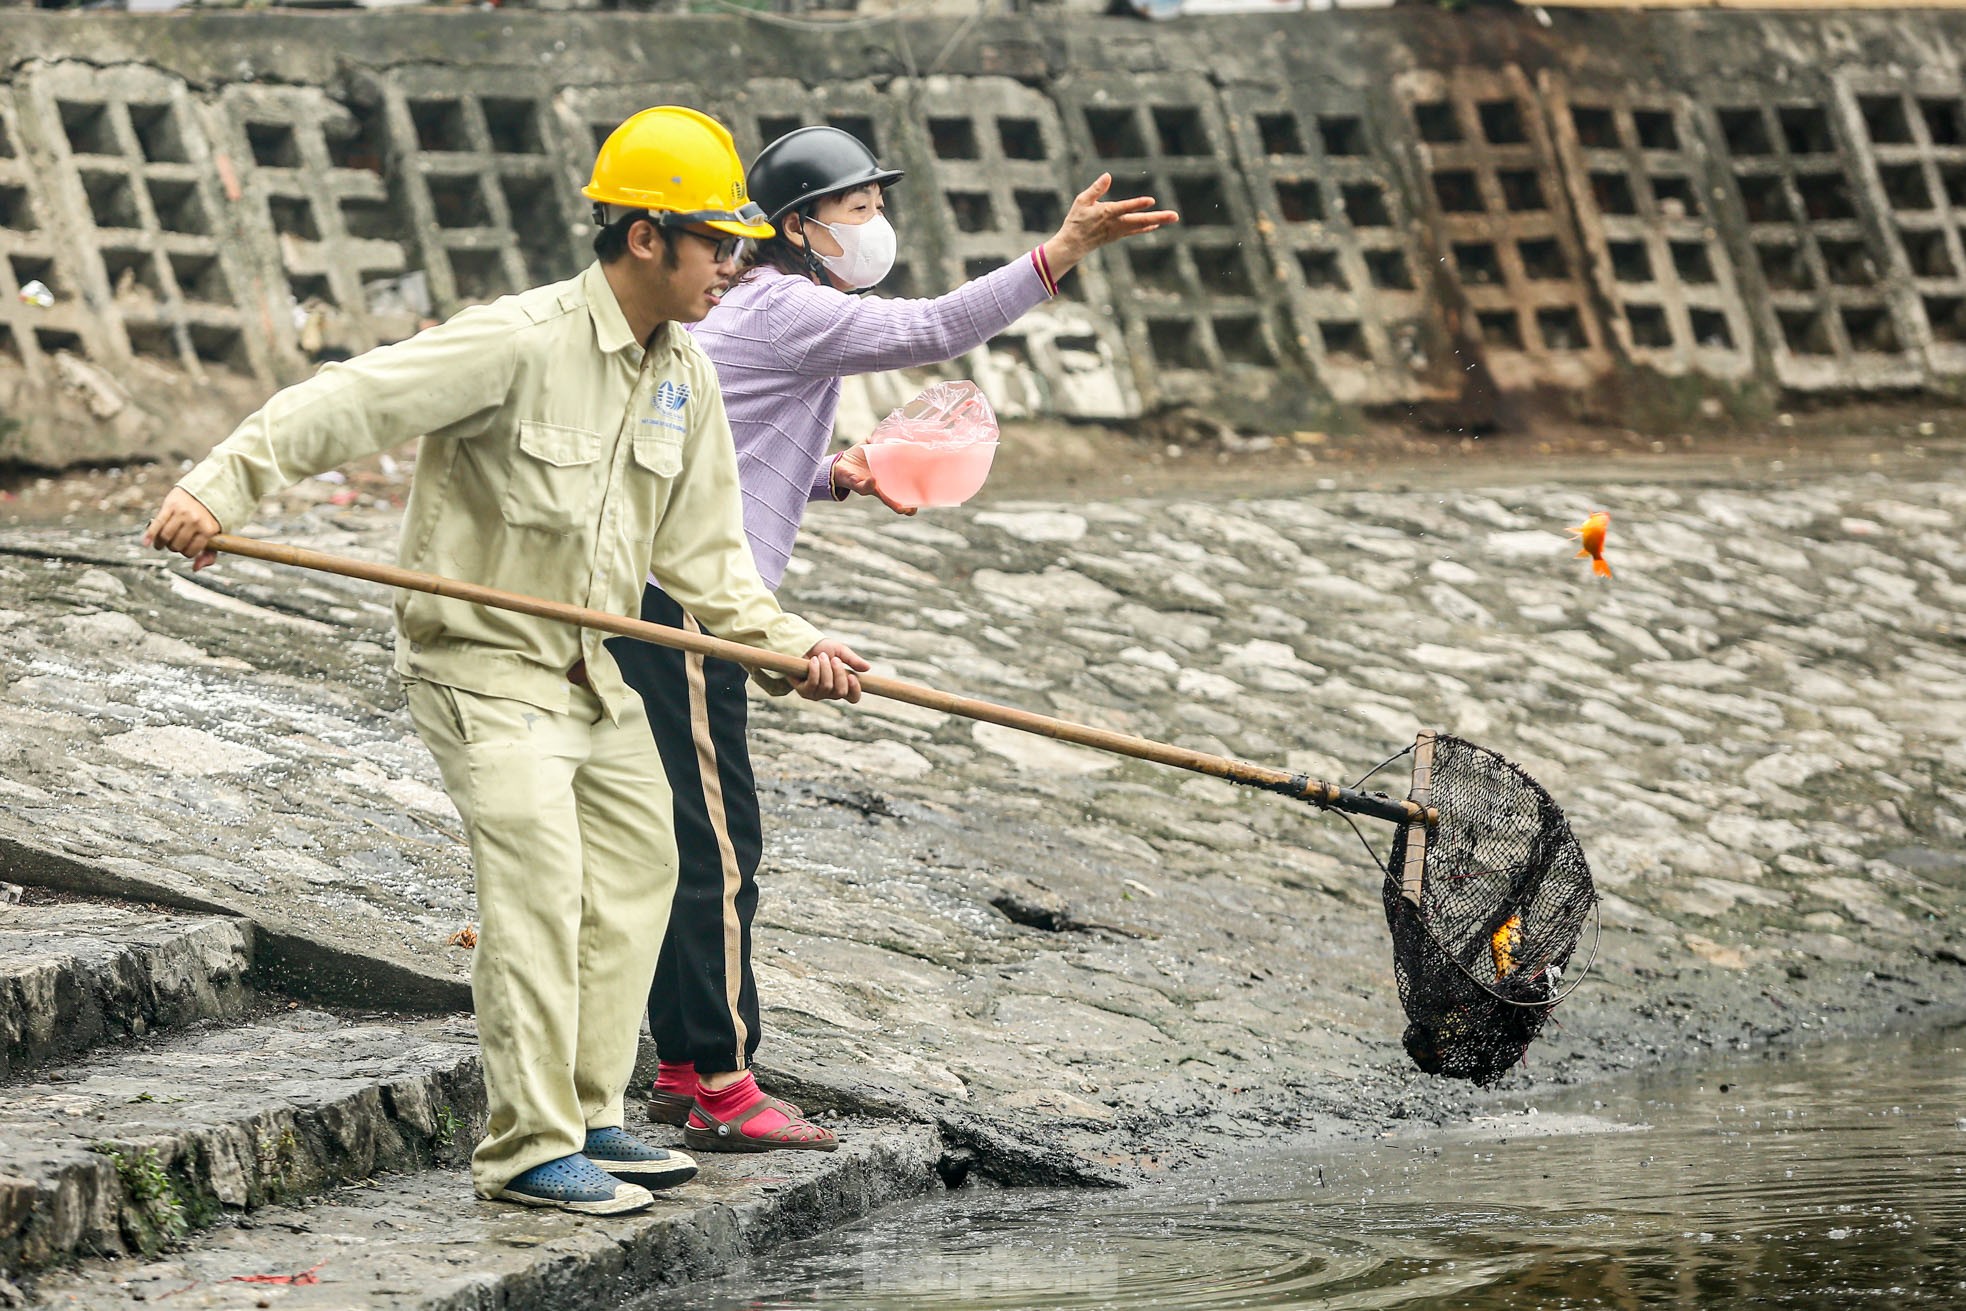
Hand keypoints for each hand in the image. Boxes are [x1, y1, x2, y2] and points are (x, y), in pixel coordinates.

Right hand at [142, 487, 221, 570]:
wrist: (207, 489)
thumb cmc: (209, 517)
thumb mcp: (215, 535)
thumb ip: (210, 554)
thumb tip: (195, 569)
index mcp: (208, 529)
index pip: (190, 551)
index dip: (186, 553)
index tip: (185, 549)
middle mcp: (195, 521)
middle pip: (176, 545)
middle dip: (173, 547)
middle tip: (174, 544)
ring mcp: (182, 513)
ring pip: (166, 536)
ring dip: (161, 543)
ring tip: (161, 543)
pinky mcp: (170, 505)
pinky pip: (157, 523)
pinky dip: (150, 535)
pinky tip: (145, 543)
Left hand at [794, 637, 868, 702]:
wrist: (803, 645)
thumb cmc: (822, 649)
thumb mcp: (840, 651)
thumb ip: (853, 660)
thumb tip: (868, 668)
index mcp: (843, 685)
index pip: (853, 697)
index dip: (855, 690)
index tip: (852, 676)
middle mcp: (831, 693)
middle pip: (841, 692)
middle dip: (838, 673)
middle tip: (834, 659)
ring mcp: (817, 694)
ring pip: (826, 687)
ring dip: (825, 668)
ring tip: (821, 656)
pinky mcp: (804, 692)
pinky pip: (813, 684)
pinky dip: (815, 670)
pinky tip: (813, 661)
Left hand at [830, 446, 916, 515]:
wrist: (838, 463)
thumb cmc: (857, 457)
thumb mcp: (872, 447)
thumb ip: (884, 440)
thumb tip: (897, 432)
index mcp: (886, 479)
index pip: (901, 490)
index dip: (910, 497)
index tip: (921, 500)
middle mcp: (879, 486)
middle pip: (894, 500)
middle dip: (904, 507)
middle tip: (914, 510)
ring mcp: (868, 487)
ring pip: (882, 498)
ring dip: (891, 502)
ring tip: (901, 507)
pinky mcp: (855, 484)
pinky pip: (863, 487)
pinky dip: (869, 484)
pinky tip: (875, 480)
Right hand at [1041, 174, 1178, 279]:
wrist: (1073, 245)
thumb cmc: (1076, 220)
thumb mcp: (1082, 201)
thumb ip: (1096, 189)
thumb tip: (1108, 175)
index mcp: (1106, 213)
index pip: (1125, 208)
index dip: (1138, 204)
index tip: (1151, 201)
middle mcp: (1116, 224)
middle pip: (1141, 220)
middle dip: (1159, 217)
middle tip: (1175, 216)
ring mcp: (1119, 231)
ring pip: (1141, 226)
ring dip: (1158, 221)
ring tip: (1173, 217)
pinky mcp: (1118, 235)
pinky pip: (1136, 230)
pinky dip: (1147, 227)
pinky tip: (1156, 224)